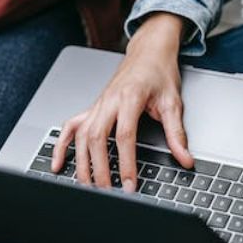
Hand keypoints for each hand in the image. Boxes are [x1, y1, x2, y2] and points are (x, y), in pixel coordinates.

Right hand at [52, 13, 193, 190]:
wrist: (147, 51)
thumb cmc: (158, 72)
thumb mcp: (173, 102)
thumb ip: (176, 133)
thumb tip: (184, 159)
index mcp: (129, 98)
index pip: (124, 136)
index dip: (126, 163)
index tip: (129, 184)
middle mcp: (108, 101)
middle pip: (97, 138)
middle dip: (99, 168)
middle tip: (106, 191)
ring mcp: (97, 105)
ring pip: (82, 136)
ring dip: (82, 162)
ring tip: (87, 186)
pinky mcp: (92, 108)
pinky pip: (70, 127)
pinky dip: (61, 146)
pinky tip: (58, 163)